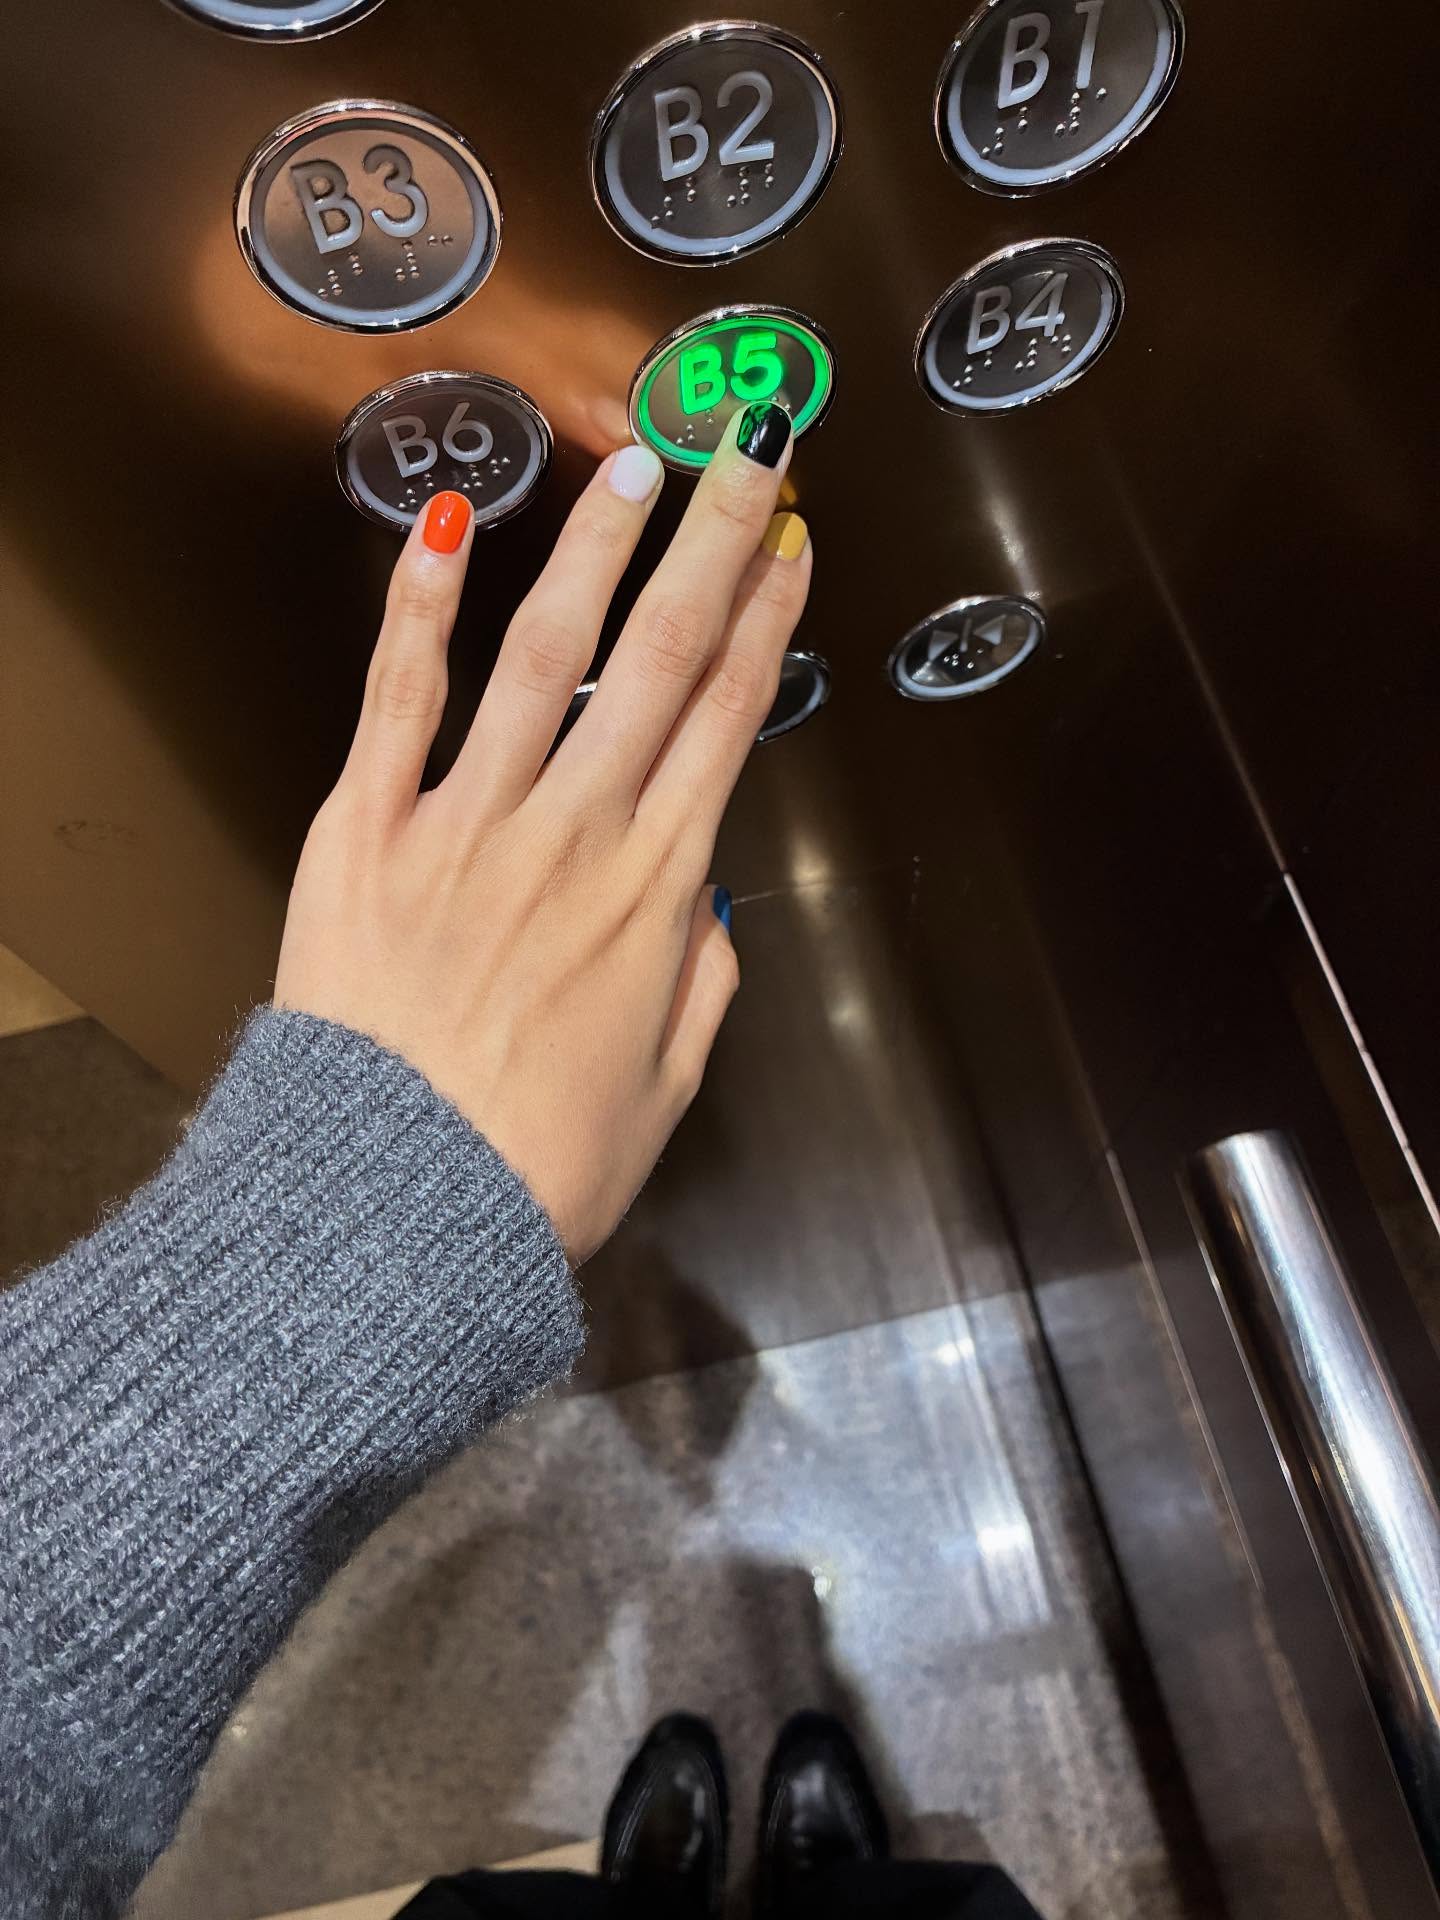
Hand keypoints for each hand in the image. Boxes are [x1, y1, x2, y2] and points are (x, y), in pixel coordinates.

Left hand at [274, 405, 811, 1261]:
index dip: (767, 625)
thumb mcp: (664, 1088)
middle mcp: (576, 831)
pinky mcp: (369, 828)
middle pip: (663, 660)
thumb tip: (709, 910)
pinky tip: (450, 528)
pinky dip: (420, 608)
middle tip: (751, 453)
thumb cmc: (536, 1166)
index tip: (792, 551)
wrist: (392, 1214)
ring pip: (546, 655)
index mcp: (656, 891)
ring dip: (598, 550)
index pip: (727, 722)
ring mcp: (469, 820)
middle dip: (717, 547)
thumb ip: (701, 984)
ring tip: (638, 466)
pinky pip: (398, 698)